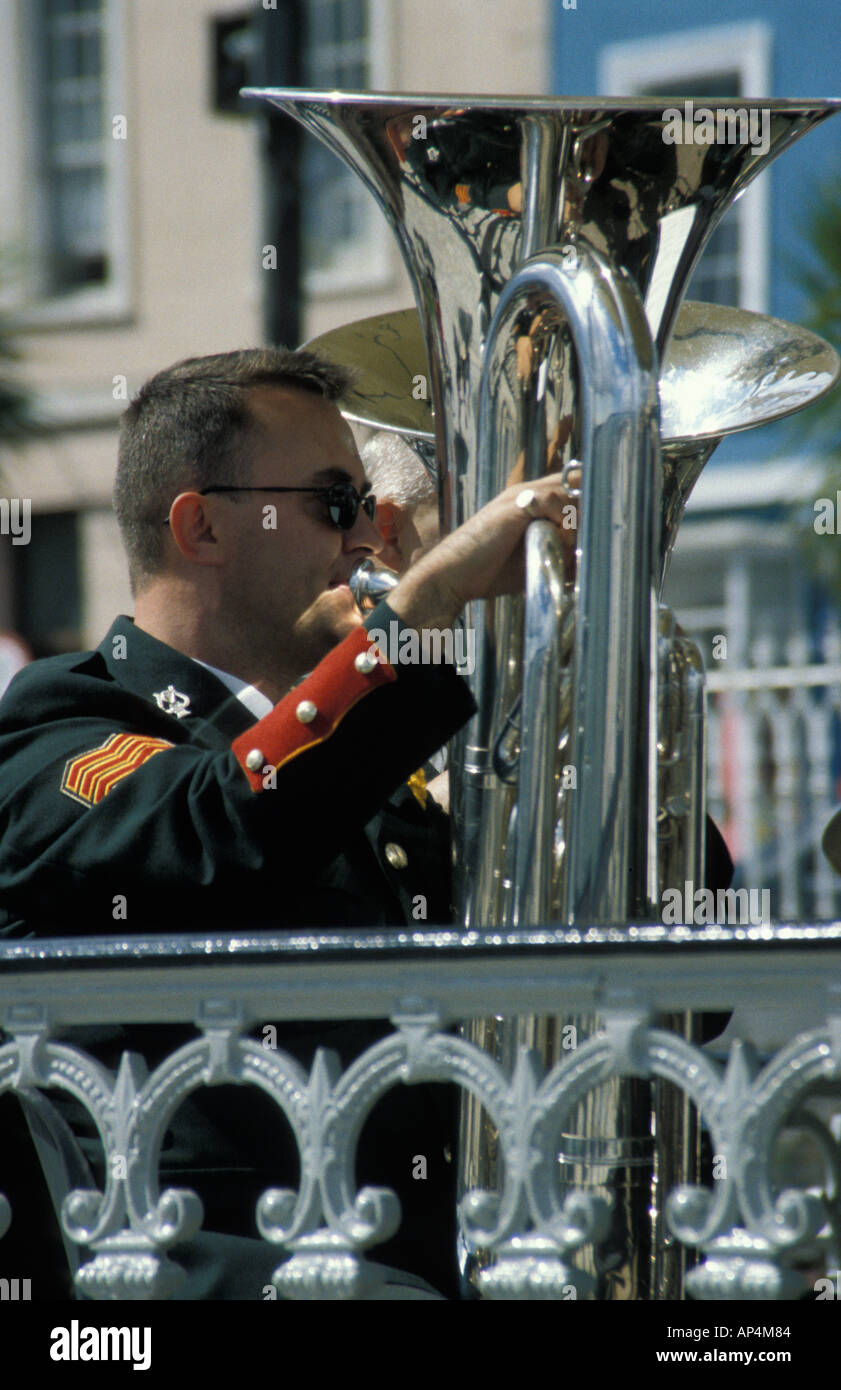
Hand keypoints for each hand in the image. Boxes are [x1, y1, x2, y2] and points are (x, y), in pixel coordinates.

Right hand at [387, 472, 577, 631]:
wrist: (451, 576)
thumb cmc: (488, 573)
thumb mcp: (533, 562)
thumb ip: (560, 554)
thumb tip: (588, 559)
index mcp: (530, 503)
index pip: (572, 484)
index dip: (589, 501)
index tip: (597, 527)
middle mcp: (527, 492)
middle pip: (577, 479)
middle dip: (589, 509)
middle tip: (586, 539)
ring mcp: (521, 495)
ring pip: (571, 492)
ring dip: (577, 521)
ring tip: (567, 547)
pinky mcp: (517, 505)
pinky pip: (556, 502)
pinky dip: (563, 525)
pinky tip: (553, 544)